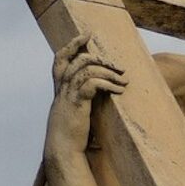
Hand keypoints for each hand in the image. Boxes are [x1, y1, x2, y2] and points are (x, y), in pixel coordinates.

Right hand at [43, 33, 127, 164]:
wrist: (63, 150)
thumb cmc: (72, 135)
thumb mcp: (76, 112)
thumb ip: (83, 99)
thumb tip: (100, 92)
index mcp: (60, 89)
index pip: (61, 58)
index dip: (72, 44)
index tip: (87, 35)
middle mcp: (61, 88)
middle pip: (78, 59)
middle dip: (100, 58)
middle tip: (118, 66)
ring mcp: (67, 95)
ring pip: (86, 69)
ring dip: (109, 71)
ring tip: (124, 79)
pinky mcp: (76, 103)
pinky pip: (92, 84)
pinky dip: (108, 83)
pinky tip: (119, 89)